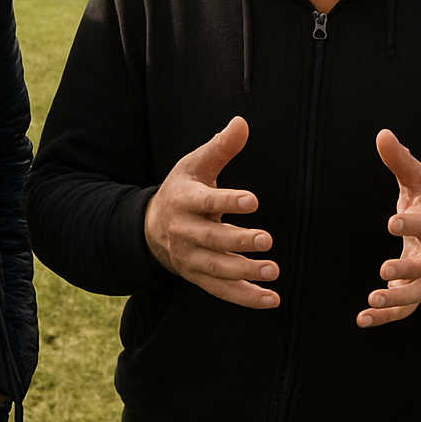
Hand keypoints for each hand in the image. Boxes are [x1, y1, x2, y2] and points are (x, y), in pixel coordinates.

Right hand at [144, 116, 279, 308]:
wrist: (148, 227)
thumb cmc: (181, 190)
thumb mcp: (195, 165)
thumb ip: (220, 147)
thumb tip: (241, 122)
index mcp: (184, 200)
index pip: (206, 201)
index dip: (228, 201)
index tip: (252, 200)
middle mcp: (184, 232)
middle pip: (212, 239)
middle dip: (238, 241)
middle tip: (266, 239)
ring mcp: (189, 258)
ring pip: (217, 269)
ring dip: (244, 272)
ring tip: (272, 270)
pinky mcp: (197, 277)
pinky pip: (221, 291)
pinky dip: (245, 298)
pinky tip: (270, 298)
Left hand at [357, 130, 420, 327]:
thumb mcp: (417, 178)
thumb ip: (400, 160)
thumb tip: (382, 134)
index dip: (413, 223)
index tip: (392, 222)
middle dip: (407, 270)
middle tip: (383, 270)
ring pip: (417, 294)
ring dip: (396, 300)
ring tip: (372, 301)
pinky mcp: (415, 291)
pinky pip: (404, 309)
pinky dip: (385, 317)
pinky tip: (362, 319)